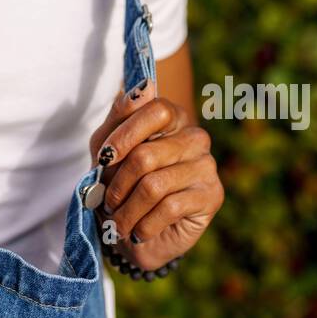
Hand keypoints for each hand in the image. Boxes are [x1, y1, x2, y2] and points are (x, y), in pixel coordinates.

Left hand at [89, 79, 223, 271]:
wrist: (135, 232)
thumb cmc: (120, 183)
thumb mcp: (107, 148)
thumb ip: (120, 116)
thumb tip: (146, 85)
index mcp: (172, 117)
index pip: (155, 109)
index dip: (125, 135)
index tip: (104, 159)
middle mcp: (195, 136)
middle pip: (147, 154)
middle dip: (118, 183)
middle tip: (107, 201)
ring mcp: (207, 166)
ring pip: (154, 185)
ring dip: (127, 210)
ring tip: (118, 223)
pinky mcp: (212, 196)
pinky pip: (170, 208)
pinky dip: (144, 224)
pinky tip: (139, 231)